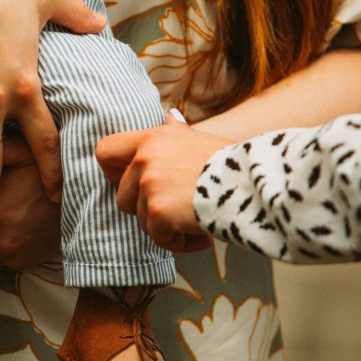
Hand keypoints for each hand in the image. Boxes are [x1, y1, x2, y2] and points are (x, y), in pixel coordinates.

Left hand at [96, 112, 232, 252]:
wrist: (254, 183)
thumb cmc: (232, 164)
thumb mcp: (199, 139)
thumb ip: (177, 133)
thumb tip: (169, 117)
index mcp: (152, 138)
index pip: (105, 150)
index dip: (111, 172)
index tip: (128, 184)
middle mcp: (145, 158)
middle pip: (122, 197)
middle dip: (147, 210)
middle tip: (177, 209)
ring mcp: (149, 184)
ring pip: (143, 221)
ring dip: (168, 228)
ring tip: (197, 219)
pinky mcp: (157, 211)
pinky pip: (158, 238)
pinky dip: (180, 243)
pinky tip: (202, 233)